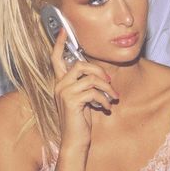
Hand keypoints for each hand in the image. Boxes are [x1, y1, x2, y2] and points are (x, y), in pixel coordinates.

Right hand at [51, 28, 117, 149]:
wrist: (75, 140)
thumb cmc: (80, 118)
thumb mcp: (83, 98)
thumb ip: (86, 84)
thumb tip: (101, 75)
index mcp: (61, 82)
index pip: (56, 58)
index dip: (59, 43)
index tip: (63, 30)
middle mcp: (59, 85)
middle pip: (80, 64)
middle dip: (98, 71)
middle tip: (109, 82)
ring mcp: (63, 93)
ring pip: (90, 78)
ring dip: (106, 88)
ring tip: (113, 97)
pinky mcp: (71, 101)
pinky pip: (93, 92)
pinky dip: (104, 100)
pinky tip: (107, 108)